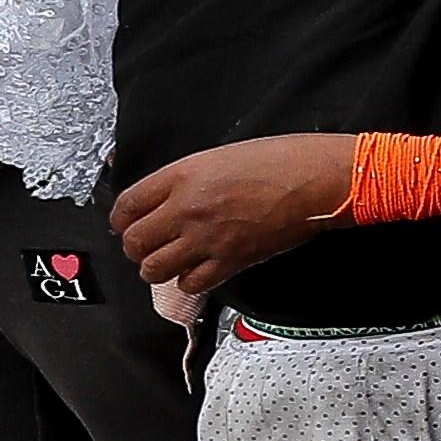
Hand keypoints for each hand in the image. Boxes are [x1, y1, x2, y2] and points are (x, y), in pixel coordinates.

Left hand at [110, 131, 359, 300]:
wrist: (318, 179)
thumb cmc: (282, 160)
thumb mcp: (220, 156)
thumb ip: (187, 178)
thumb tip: (165, 197)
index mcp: (182, 177)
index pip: (126, 206)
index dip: (121, 219)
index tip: (127, 223)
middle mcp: (187, 209)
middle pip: (134, 242)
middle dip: (136, 246)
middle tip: (148, 244)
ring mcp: (207, 238)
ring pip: (154, 268)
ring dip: (157, 267)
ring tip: (169, 260)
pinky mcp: (231, 260)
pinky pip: (190, 284)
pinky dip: (188, 281)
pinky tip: (197, 270)